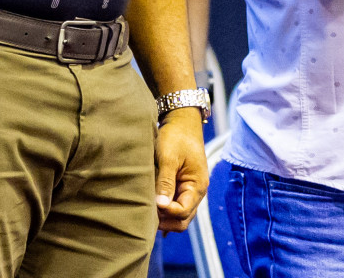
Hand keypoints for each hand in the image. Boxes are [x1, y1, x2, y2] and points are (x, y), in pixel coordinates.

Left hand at [154, 108, 207, 231]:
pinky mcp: (182, 186)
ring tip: (146, 211)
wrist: (182, 121)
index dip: (167, 212)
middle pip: (183, 219)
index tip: (151, 205)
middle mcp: (196, 192)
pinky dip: (165, 210)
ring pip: (179, 215)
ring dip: (164, 216)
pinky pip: (176, 205)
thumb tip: (160, 206)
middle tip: (146, 215)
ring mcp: (190, 190)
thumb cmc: (176, 136)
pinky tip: (151, 211)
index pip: (184, 211)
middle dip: (166, 221)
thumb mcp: (168, 158)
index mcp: (197, 186)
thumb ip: (165, 182)